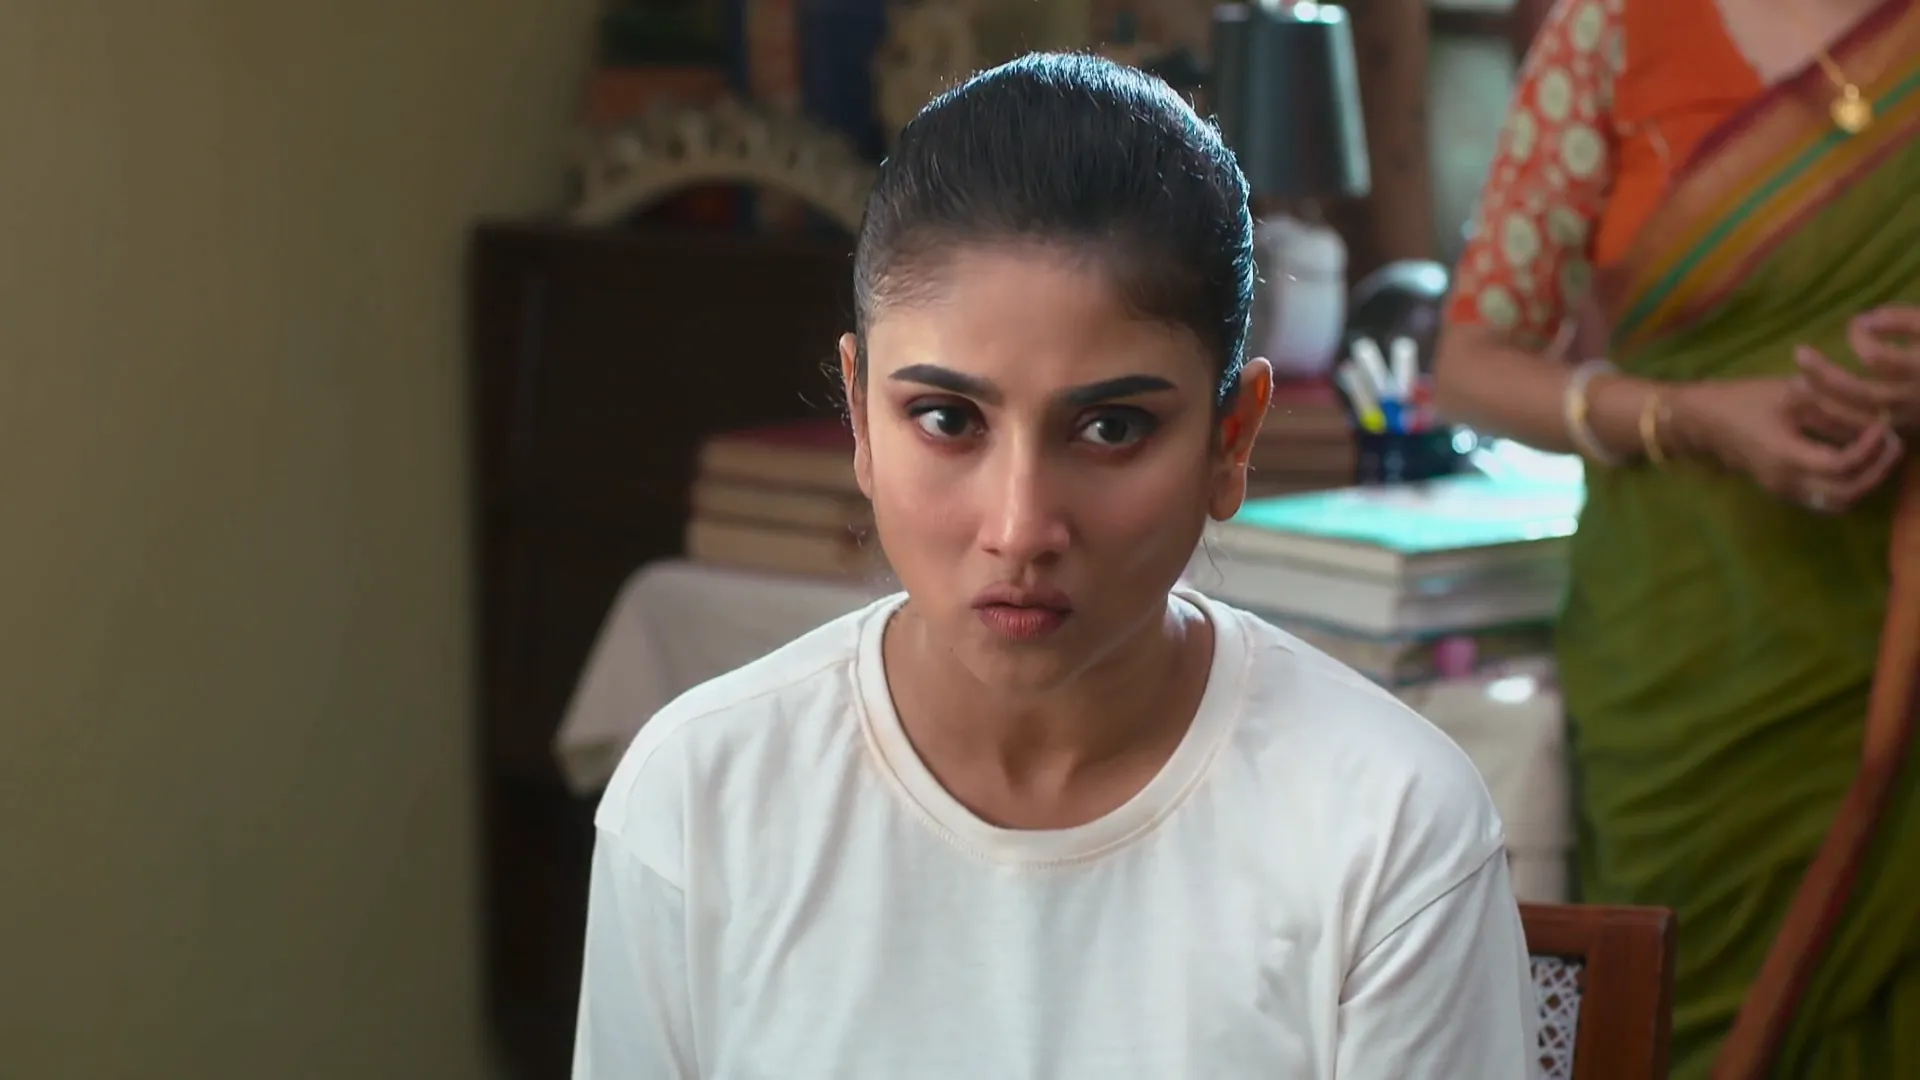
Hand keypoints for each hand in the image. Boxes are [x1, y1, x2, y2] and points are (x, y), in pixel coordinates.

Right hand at [1671, 377, 1902, 512]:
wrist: (1703, 421)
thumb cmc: (1744, 401)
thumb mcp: (1791, 395)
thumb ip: (1834, 411)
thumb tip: (1876, 419)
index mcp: (1785, 457)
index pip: (1841, 464)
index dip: (1869, 447)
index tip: (1884, 424)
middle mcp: (1786, 483)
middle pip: (1846, 493)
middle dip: (1876, 470)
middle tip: (1893, 443)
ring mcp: (1784, 491)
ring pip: (1838, 502)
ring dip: (1865, 481)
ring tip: (1880, 453)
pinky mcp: (1784, 490)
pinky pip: (1825, 498)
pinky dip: (1848, 484)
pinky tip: (1856, 459)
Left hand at [1790, 305, 1919, 434]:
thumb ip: (1903, 320)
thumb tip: (1864, 320)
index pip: (1880, 360)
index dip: (1862, 339)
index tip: (1856, 323)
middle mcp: (1915, 400)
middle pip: (1861, 394)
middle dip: (1826, 374)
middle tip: (1799, 352)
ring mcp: (1907, 420)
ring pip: (1856, 420)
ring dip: (1822, 403)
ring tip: (1795, 382)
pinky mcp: (1900, 433)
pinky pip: (1859, 434)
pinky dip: (1833, 421)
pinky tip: (1811, 403)